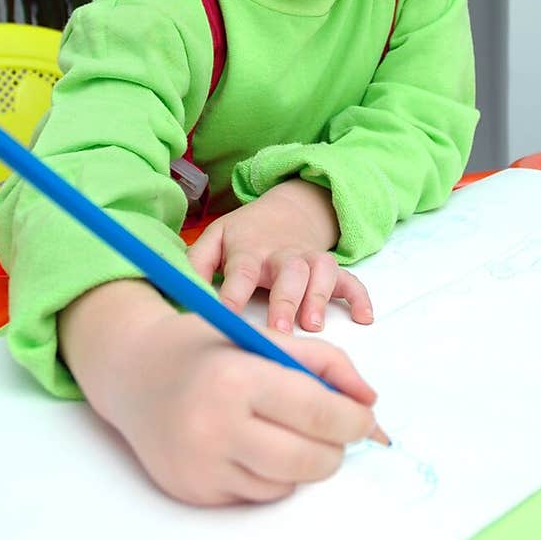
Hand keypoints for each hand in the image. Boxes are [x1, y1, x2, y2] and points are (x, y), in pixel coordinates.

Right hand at [58, 279, 381, 506]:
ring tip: (284, 429)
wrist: (132, 374)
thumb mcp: (260, 335)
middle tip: (337, 430)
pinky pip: (257, 495)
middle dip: (337, 448)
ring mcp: (201, 467)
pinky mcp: (194, 492)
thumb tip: (369, 401)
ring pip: (287, 482)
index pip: (316, 410)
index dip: (354, 419)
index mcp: (235, 378)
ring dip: (302, 461)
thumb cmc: (204, 348)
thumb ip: (322, 361)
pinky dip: (270, 474)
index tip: (366, 418)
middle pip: (309, 459)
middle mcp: (214, 427)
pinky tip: (252, 445)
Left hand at [186, 179, 373, 332]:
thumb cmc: (246, 235)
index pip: (240, 270)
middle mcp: (281, 255)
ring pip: (321, 272)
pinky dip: (360, 296)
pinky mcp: (331, 268)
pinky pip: (351, 280)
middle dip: (285, 300)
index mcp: (249, 249)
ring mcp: (310, 259)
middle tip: (280, 329)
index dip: (233, 293)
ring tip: (314, 326)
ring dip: (319, 297)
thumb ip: (196, 264)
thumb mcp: (216, 239)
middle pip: (287, 272)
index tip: (225, 316)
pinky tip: (364, 318)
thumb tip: (176, 289)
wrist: (287, 211)